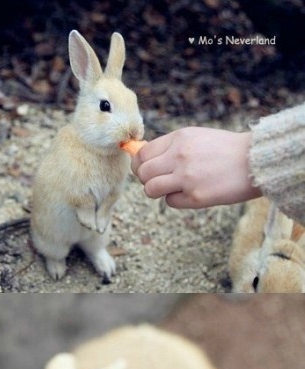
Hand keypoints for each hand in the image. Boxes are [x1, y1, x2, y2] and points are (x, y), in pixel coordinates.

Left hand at [131, 127, 261, 207]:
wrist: (256, 161)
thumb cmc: (226, 151)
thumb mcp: (196, 138)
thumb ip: (171, 147)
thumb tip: (143, 159)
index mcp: (179, 139)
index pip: (142, 154)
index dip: (140, 165)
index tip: (146, 170)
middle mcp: (179, 156)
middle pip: (143, 173)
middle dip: (147, 179)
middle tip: (159, 181)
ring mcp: (186, 177)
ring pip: (150, 189)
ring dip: (157, 192)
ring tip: (174, 188)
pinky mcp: (195, 197)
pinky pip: (170, 202)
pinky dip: (177, 200)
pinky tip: (192, 193)